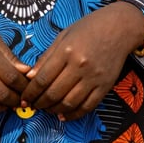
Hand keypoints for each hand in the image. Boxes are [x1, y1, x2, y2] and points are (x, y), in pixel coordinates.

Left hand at [21, 1, 143, 120]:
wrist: (119, 27)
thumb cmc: (89, 27)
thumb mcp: (63, 35)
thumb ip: (47, 56)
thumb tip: (30, 76)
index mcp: (66, 51)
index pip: (42, 79)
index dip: (30, 92)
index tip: (24, 98)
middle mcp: (79, 66)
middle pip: (53, 93)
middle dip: (39, 103)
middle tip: (33, 105)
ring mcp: (93, 78)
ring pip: (69, 103)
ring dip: (54, 110)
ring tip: (47, 109)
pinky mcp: (105, 87)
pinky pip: (87, 106)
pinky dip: (73, 114)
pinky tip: (64, 114)